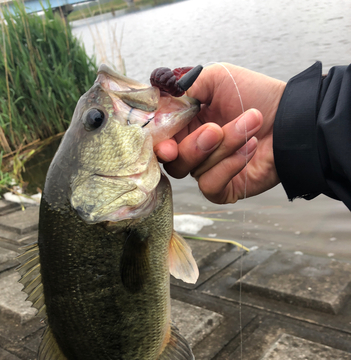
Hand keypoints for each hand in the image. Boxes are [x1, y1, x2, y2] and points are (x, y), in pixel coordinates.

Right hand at [154, 63, 285, 203]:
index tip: (165, 144)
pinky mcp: (223, 189)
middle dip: (194, 145)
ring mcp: (207, 170)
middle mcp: (193, 150)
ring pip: (194, 170)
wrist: (292, 118)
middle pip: (172, 160)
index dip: (158, 142)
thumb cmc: (257, 96)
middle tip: (217, 130)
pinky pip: (210, 185)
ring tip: (251, 125)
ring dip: (225, 147)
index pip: (159, 139)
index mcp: (186, 125)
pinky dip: (230, 166)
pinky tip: (250, 148)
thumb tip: (159, 102)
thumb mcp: (217, 79)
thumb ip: (184, 88)